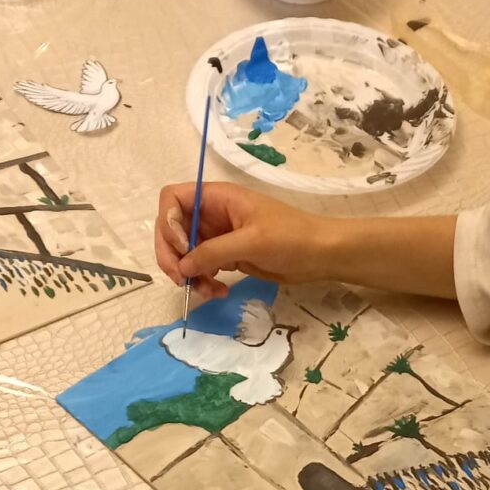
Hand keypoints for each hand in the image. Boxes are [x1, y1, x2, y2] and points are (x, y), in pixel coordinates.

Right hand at [155, 181, 335, 298]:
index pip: (172, 199)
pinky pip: (203, 268)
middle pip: (173, 230)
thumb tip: (182, 267)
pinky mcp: (228, 256)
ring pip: (186, 254)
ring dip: (190, 275)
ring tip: (208, 292)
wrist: (320, 254)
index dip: (169, 224)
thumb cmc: (291, 237)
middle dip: (173, 256)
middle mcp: (212, 214)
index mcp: (216, 198)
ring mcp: (219, 236)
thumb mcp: (250, 241)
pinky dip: (205, 281)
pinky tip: (219, 292)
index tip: (183, 249)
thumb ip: (213, 252)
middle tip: (182, 281)